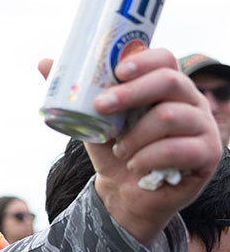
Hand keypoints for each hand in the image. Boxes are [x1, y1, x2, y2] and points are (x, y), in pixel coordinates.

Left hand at [39, 49, 221, 244]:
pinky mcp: (208, 155)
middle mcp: (190, 100)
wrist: (125, 192)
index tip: (116, 71)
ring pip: (170, 117)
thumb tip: (43, 62)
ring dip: (135, 134)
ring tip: (118, 148)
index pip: (164, 59)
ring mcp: (204, 126)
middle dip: (131, 92)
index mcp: (166, 85)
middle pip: (169, 81)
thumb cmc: (113, 147)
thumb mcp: (91, 117)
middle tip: (100, 107)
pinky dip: (148, 157)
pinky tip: (134, 164)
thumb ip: (75, 90)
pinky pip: (179, 150)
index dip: (143, 60)